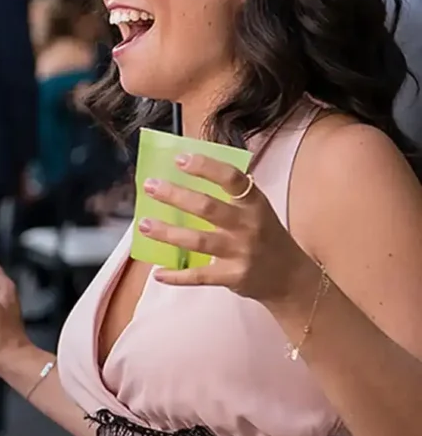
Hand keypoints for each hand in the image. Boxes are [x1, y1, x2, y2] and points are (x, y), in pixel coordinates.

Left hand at [138, 153, 315, 303]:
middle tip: (149, 186)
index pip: (231, 178)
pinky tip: (157, 272)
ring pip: (198, 241)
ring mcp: (241, 252)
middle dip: (175, 196)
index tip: (179, 158)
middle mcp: (248, 225)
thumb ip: (230, 194)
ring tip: (143, 225)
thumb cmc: (264, 235)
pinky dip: (176, 276)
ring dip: (167, 233)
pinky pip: (199, 276)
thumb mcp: (256, 209)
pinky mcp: (233, 276)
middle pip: (207, 208)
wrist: (291, 277)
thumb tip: (185, 171)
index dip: (205, 167)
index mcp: (254, 202)